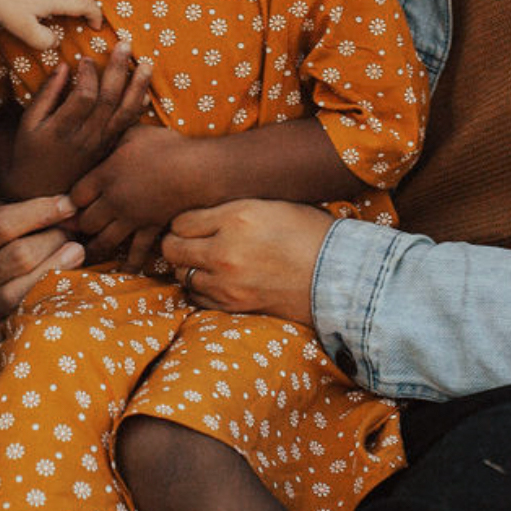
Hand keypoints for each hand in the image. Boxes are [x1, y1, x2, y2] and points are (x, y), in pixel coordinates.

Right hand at [0, 192, 84, 330]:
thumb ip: (25, 211)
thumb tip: (70, 207)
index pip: (2, 224)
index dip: (41, 211)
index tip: (70, 204)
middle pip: (21, 256)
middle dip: (56, 239)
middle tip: (73, 232)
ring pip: (27, 289)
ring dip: (60, 267)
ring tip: (77, 252)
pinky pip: (32, 318)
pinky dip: (55, 301)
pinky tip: (70, 286)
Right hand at [10, 46, 153, 196]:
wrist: (41, 190)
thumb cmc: (30, 151)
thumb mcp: (29, 122)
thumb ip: (47, 94)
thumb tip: (65, 66)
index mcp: (62, 129)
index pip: (84, 96)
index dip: (89, 75)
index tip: (87, 58)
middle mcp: (85, 138)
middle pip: (109, 100)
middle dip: (118, 69)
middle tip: (125, 43)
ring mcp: (100, 145)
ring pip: (124, 113)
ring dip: (137, 86)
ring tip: (147, 63)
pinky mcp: (108, 149)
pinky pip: (127, 127)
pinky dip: (138, 107)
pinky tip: (144, 91)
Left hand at [70, 123, 206, 263]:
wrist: (198, 170)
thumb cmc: (167, 146)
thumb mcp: (135, 133)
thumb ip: (114, 135)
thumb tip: (102, 129)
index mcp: (105, 175)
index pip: (74, 196)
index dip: (69, 202)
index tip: (70, 204)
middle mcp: (114, 200)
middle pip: (85, 222)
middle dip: (79, 226)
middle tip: (74, 230)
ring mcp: (132, 218)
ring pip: (104, 241)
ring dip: (94, 249)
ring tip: (86, 254)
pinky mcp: (151, 229)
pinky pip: (137, 252)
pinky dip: (130, 263)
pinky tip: (123, 271)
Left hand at [161, 200, 335, 324]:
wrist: (337, 276)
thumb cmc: (309, 233)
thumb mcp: (271, 205)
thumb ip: (231, 208)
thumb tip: (199, 211)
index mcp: (237, 217)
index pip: (181, 221)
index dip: (184, 221)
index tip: (193, 224)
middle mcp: (225, 250)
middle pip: (172, 249)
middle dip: (176, 244)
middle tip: (189, 242)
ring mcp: (227, 282)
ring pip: (181, 275)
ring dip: (188, 267)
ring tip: (205, 261)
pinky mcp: (234, 305)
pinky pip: (196, 297)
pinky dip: (200, 288)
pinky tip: (215, 280)